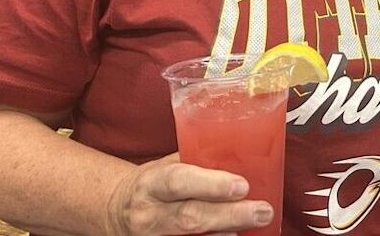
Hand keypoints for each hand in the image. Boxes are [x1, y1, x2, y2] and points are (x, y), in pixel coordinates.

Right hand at [104, 153, 273, 235]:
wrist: (116, 211)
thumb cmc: (154, 183)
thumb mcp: (166, 166)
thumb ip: (198, 162)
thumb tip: (244, 152)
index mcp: (152, 183)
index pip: (179, 182)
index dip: (211, 185)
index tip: (242, 185)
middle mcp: (150, 214)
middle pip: (191, 218)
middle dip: (231, 215)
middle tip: (263, 210)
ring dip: (226, 234)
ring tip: (255, 225)